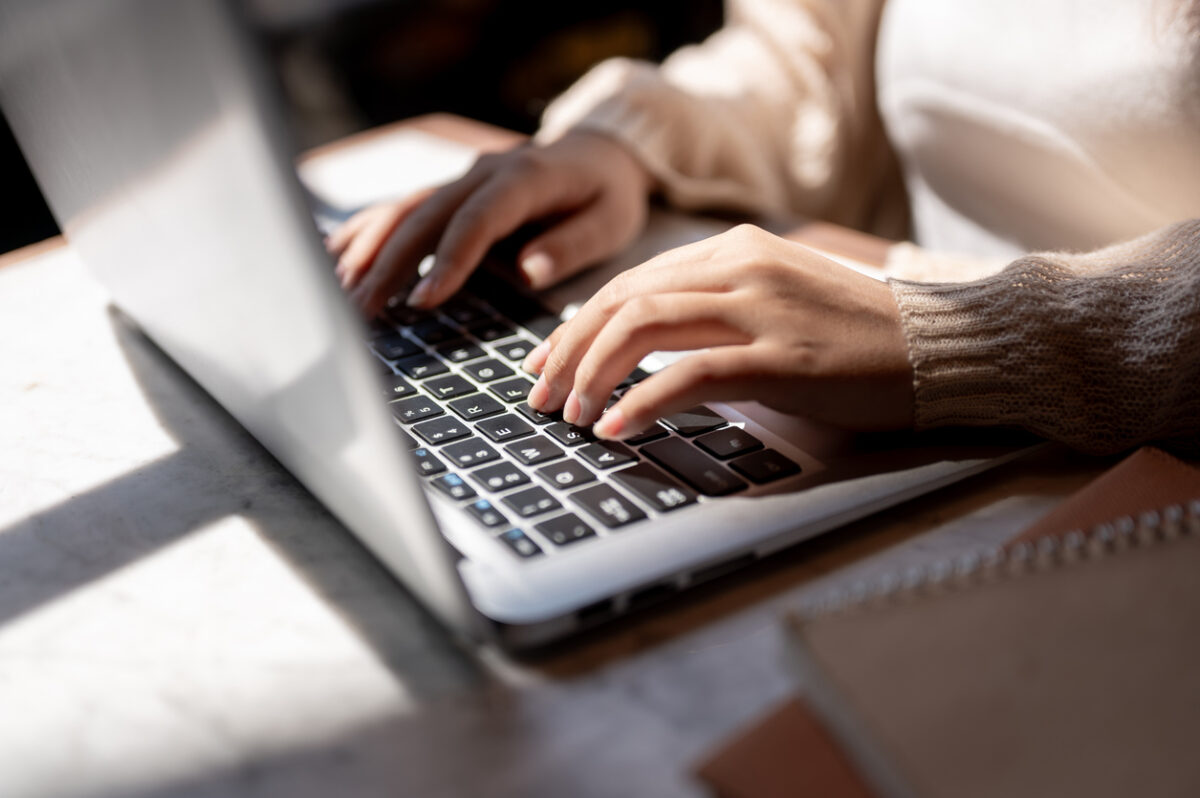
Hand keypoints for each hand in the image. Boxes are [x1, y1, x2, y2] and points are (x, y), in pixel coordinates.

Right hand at [325, 130, 653, 315]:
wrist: (600, 151)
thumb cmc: (608, 193)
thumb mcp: (612, 220)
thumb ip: (574, 243)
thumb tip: (530, 269)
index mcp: (525, 178)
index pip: (478, 219)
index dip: (448, 259)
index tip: (424, 299)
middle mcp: (483, 172)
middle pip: (426, 216)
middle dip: (388, 263)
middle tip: (359, 308)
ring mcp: (461, 177)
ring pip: (404, 210)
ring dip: (368, 250)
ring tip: (339, 292)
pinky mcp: (451, 190)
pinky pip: (402, 207)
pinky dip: (367, 230)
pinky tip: (334, 255)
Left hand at [521, 225, 913, 438]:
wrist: (942, 347)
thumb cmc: (858, 337)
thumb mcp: (778, 303)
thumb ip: (716, 309)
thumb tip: (643, 345)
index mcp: (736, 249)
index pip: (631, 282)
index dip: (578, 323)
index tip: (548, 360)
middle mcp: (742, 266)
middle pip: (623, 300)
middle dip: (567, 350)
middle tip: (538, 393)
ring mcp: (763, 308)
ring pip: (642, 326)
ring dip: (591, 373)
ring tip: (569, 414)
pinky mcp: (783, 358)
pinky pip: (689, 374)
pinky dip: (640, 401)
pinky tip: (616, 427)